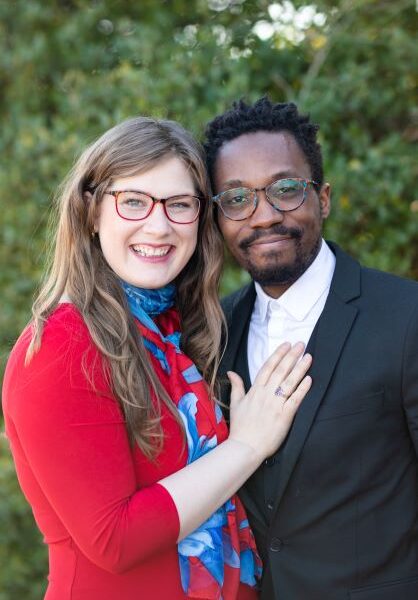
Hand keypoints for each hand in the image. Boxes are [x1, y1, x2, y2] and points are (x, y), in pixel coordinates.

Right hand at [227, 342, 311, 461]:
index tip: (286, 344)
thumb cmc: (241, 427)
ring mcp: (275, 405)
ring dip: (299, 368)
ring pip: (289, 382)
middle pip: (280, 371)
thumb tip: (231, 372)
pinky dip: (302, 389)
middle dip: (291, 356)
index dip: (278, 355)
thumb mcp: (235, 403)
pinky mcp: (284, 416)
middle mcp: (265, 394)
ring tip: (308, 357)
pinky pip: (295, 399)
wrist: (245, 447)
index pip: (268, 367)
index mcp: (255, 390)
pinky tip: (309, 379)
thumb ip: (236, 386)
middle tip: (301, 344)